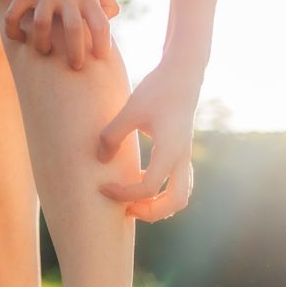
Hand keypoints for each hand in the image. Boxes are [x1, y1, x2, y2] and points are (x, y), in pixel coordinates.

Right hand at [3, 0, 120, 69]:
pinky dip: (13, 29)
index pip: (101, 24)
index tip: (102, 57)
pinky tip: (17, 36)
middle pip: (74, 32)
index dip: (103, 44)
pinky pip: (15, 15)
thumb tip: (111, 16)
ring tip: (44, 50)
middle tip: (76, 67)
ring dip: (42, 44)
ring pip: (42, 27)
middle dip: (75, 54)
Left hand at [96, 59, 203, 221]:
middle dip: (150, 212)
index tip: (103, 187)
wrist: (183, 74)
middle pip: (175, 202)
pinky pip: (179, 183)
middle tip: (125, 208)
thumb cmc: (157, 90)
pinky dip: (163, 192)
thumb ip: (112, 135)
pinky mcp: (183, 152)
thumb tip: (100, 160)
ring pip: (181, 195)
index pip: (148, 188)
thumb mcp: (130, 110)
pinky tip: (140, 182)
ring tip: (133, 201)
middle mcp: (181, 158)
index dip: (123, 193)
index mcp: (170, 150)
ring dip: (159, 205)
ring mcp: (185, 156)